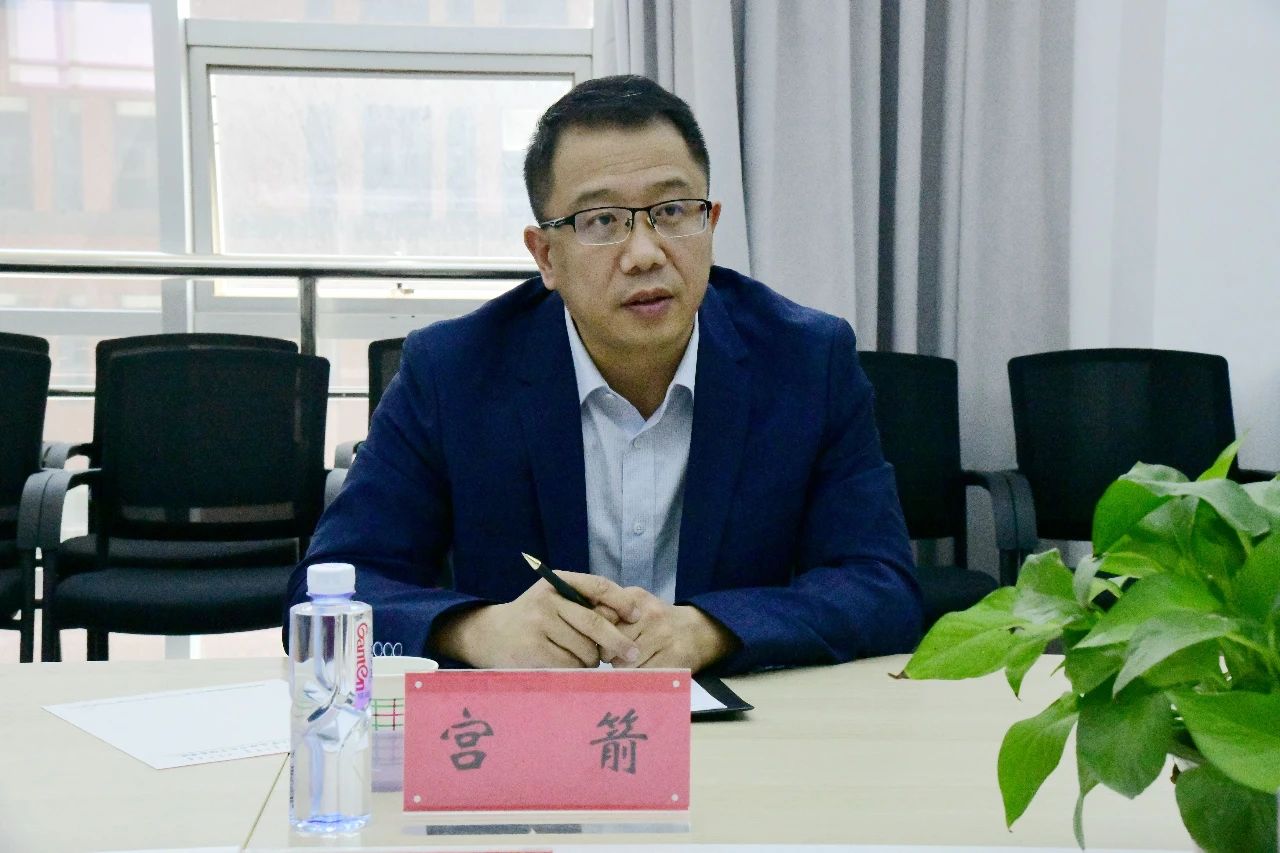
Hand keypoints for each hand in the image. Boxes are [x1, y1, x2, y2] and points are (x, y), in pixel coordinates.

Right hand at [431, 571, 641, 668]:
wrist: (489, 634)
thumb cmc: (533, 619)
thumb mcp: (553, 600)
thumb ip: (582, 604)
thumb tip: (626, 621)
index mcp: (556, 583)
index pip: (597, 586)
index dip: (621, 601)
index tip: (637, 615)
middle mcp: (546, 601)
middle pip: (594, 623)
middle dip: (617, 641)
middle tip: (632, 653)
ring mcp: (538, 626)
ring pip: (584, 649)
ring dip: (591, 660)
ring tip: (579, 659)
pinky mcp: (532, 651)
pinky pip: (570, 665)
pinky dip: (576, 671)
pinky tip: (567, 667)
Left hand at [602, 588, 739, 671]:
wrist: (699, 630)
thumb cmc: (658, 621)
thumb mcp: (636, 606)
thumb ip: (610, 612)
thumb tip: (582, 631)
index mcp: (636, 598)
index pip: (601, 618)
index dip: (596, 634)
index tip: (598, 640)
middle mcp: (650, 615)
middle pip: (610, 644)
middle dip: (607, 654)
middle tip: (614, 656)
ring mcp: (663, 637)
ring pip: (624, 664)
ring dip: (622, 669)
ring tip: (630, 663)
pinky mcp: (673, 658)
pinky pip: (643, 676)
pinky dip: (637, 679)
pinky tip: (642, 672)